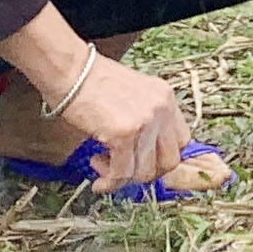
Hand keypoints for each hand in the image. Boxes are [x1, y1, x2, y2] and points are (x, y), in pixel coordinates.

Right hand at [56, 56, 190, 193]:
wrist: (70, 69)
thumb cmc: (91, 82)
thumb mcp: (132, 95)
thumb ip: (144, 119)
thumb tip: (143, 156)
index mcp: (166, 97)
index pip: (182, 142)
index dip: (161, 159)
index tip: (141, 163)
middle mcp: (162, 108)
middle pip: (170, 161)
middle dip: (145, 174)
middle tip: (122, 170)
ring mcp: (145, 121)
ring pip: (145, 172)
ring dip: (122, 178)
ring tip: (101, 165)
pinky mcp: (124, 132)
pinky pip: (122, 172)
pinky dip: (110, 182)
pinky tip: (98, 180)